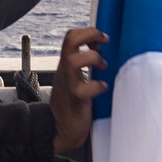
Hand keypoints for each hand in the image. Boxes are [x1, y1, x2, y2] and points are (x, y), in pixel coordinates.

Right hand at [51, 26, 108, 152]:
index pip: (71, 37)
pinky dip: (97, 86)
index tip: (102, 39)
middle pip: (70, 41)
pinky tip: (103, 88)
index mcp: (66, 66)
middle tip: (104, 43)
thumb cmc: (70, 105)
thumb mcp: (74, 80)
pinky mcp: (75, 100)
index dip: (87, 31)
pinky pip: (83, 89)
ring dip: (92, 58)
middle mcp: (65, 71)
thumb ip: (83, 67)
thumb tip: (101, 53)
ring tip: (103, 66)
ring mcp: (69, 84)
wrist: (58, 130)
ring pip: (73, 60)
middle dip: (90, 34)